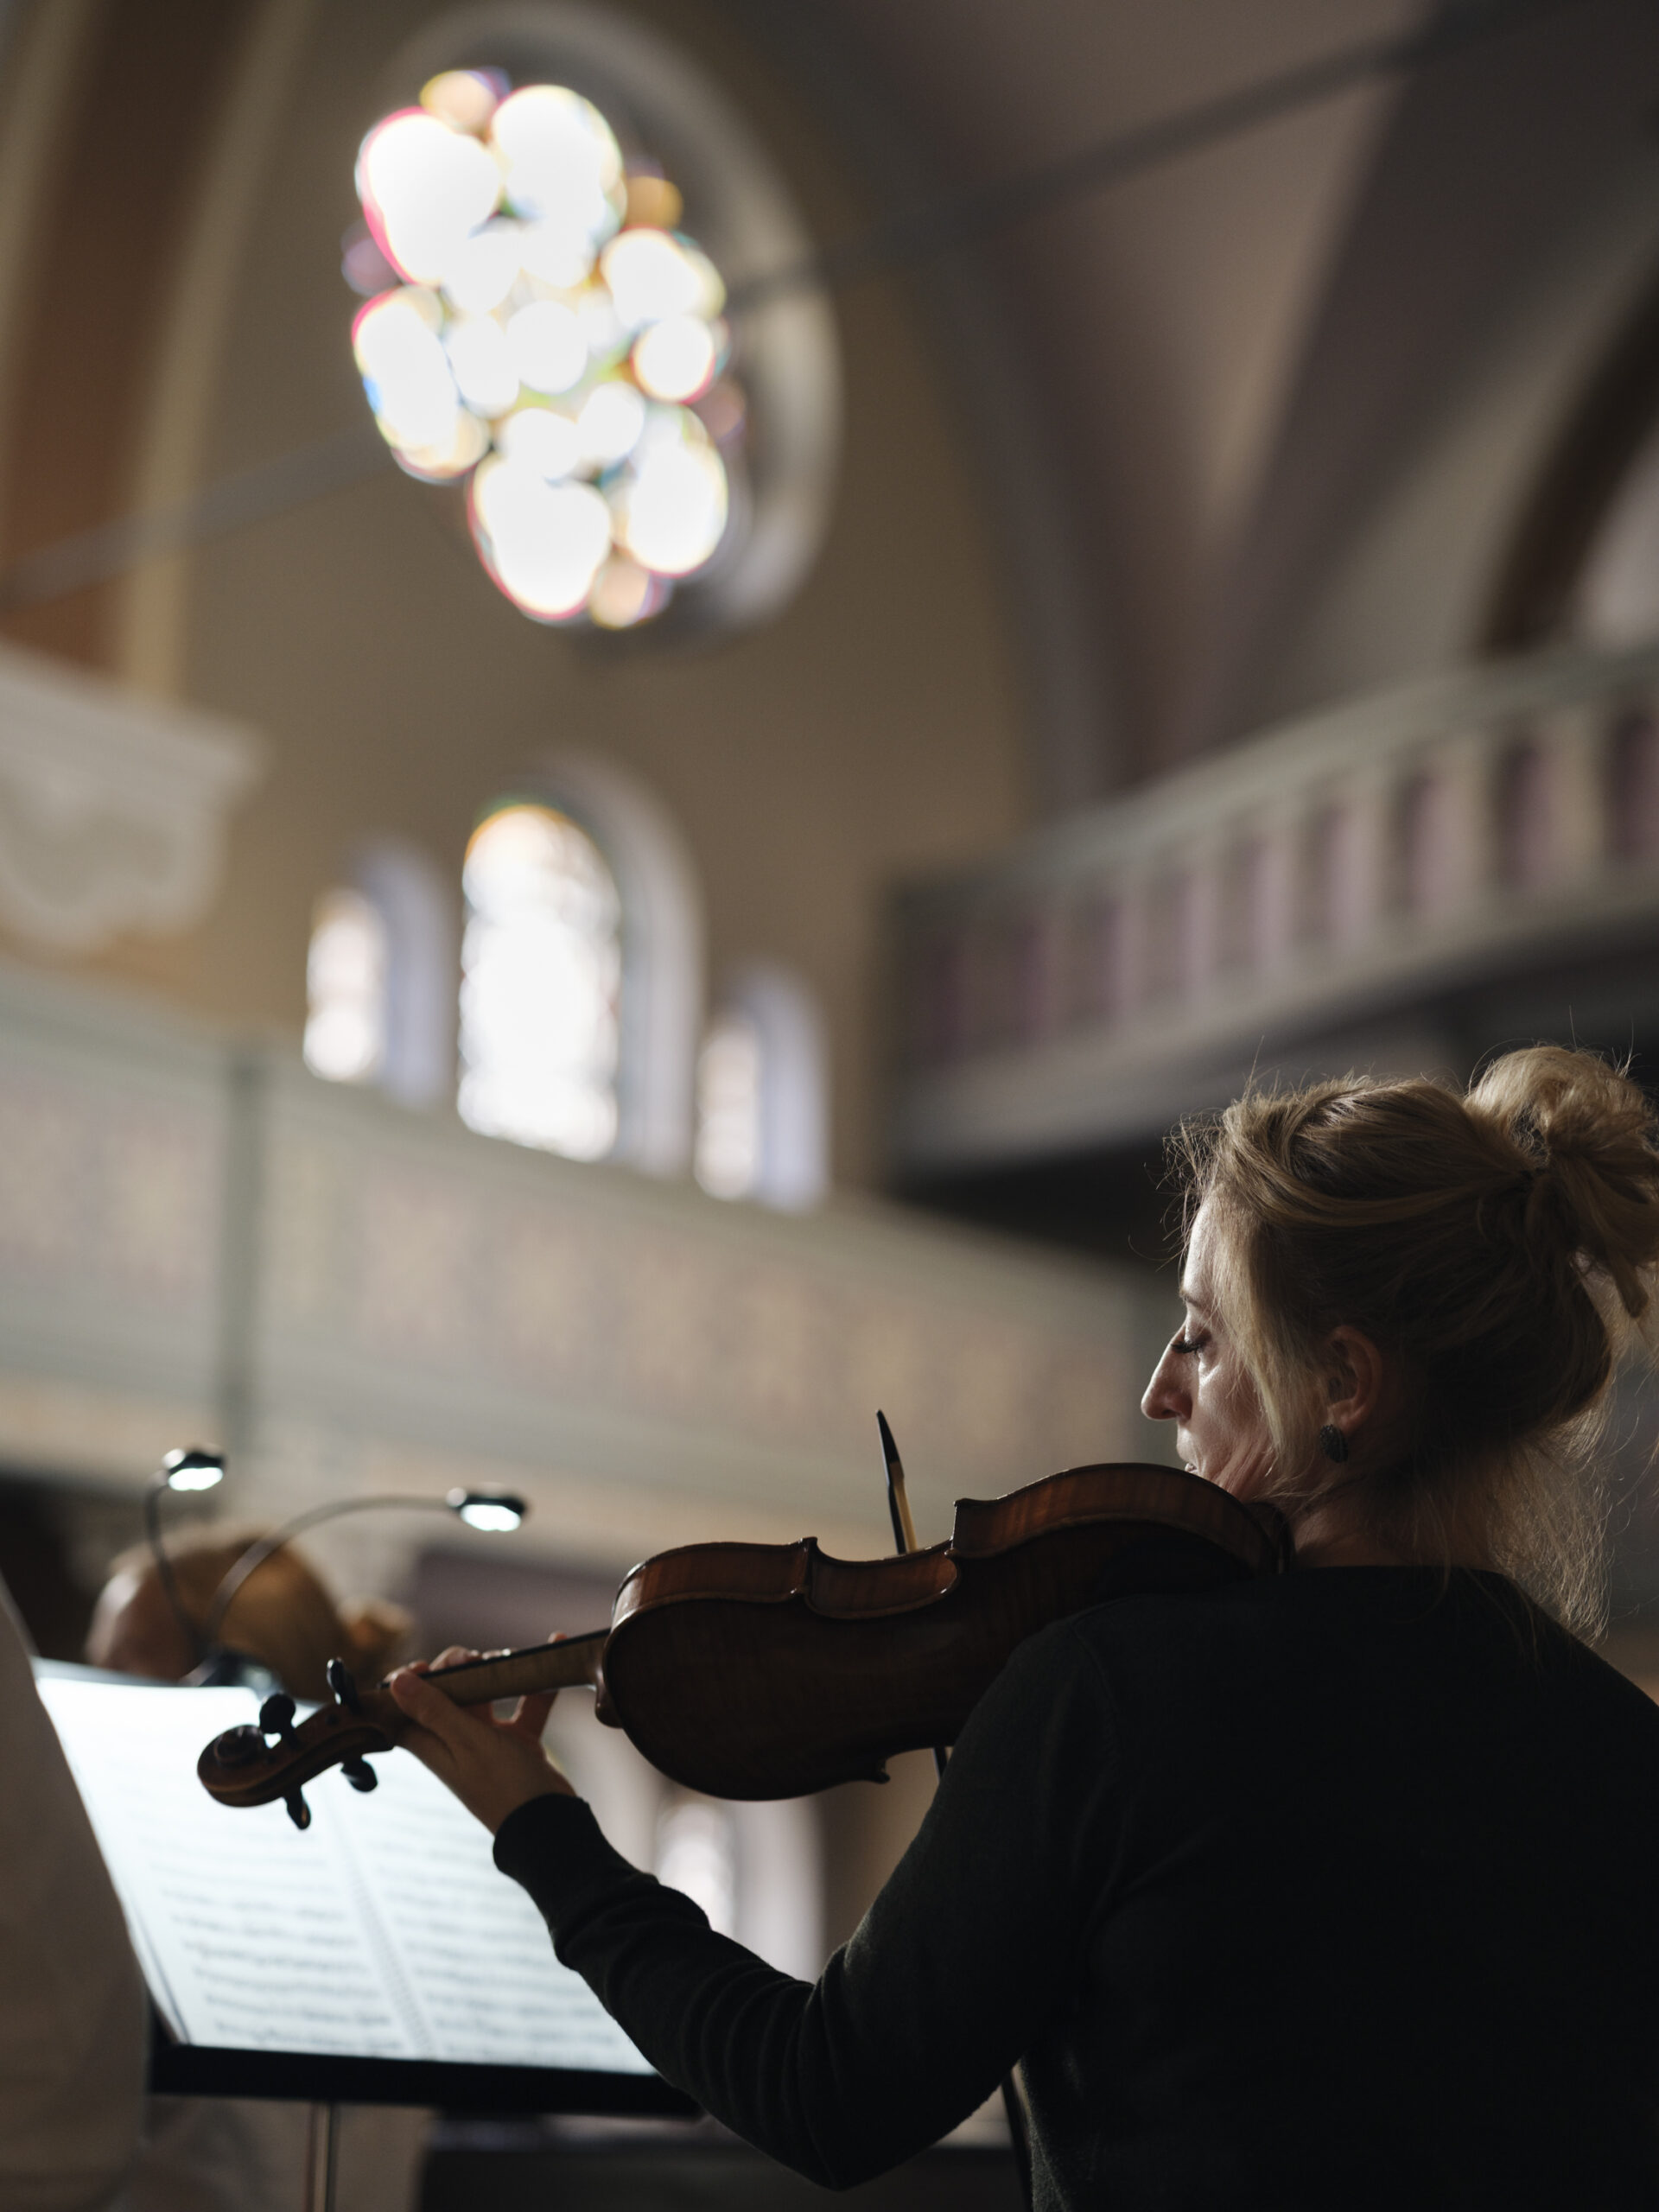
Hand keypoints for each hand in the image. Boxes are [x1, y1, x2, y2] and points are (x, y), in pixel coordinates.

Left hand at [388, 1644, 576, 1834]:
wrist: (549, 1822)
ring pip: (485, 1695)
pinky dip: (536, 1683)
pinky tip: (553, 1652)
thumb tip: (396, 1683)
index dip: (407, 1687)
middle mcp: (457, 1741)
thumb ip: (434, 1710)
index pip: (406, 1712)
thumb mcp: (467, 1742)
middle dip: (459, 1668)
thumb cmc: (502, 1785)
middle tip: (473, 1659)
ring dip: (496, 1672)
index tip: (423, 1666)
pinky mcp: (519, 1743)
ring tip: (511, 1658)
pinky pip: (525, 1704)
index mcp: (434, 1745)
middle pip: (447, 1694)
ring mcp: (489, 1742)